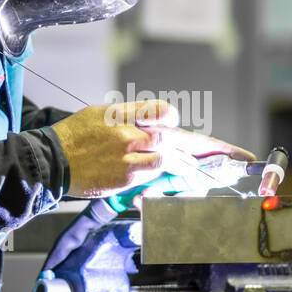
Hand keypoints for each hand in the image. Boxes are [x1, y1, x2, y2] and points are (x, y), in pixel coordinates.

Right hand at [50, 100, 252, 197]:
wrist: (48, 160)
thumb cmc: (75, 136)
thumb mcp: (104, 113)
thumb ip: (135, 117)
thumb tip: (162, 124)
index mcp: (126, 114)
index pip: (167, 113)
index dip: (191, 126)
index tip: (223, 143)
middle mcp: (131, 132)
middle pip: (178, 140)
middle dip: (212, 152)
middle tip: (242, 159)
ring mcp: (129, 155)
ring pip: (168, 160)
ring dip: (183, 165)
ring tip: (203, 172)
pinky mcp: (124, 177)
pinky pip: (152, 177)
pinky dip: (162, 178)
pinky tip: (169, 178)